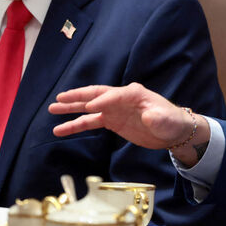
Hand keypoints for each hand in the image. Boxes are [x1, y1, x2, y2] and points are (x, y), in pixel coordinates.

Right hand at [48, 83, 209, 164]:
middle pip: (95, 95)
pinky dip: (76, 125)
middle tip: (59, 99)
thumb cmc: (171, 122)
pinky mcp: (112, 120)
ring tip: (52, 110)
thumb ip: (157, 118)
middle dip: (77, 97)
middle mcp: (120, 98)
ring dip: (71, 109)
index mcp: (134, 93)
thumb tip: (149, 116)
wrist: (173, 131)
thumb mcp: (166, 120)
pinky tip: (62, 129)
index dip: (102, 101)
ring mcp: (114, 109)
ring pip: (88, 108)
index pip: (113, 95)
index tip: (89, 108)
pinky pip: (91, 121)